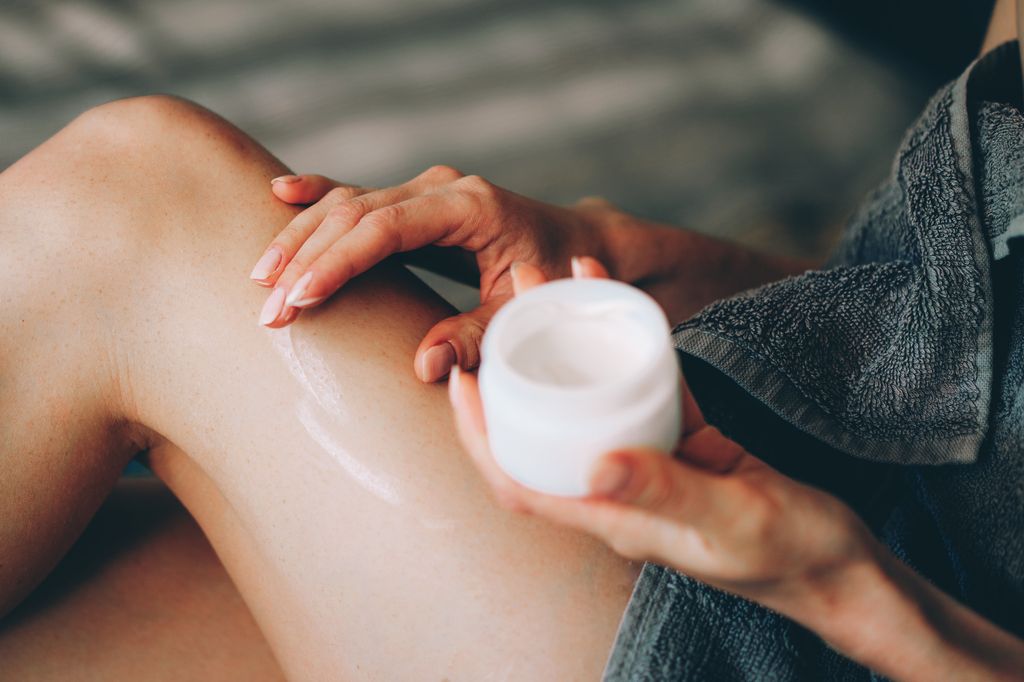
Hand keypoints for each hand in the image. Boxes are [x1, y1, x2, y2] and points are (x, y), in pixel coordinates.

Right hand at [251, 168, 617, 381]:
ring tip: (262, 277)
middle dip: (307, 258)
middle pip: (357, 213)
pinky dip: (318, 197)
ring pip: (348, 202)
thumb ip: (478, 335)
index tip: (303, 297)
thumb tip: (424, 366)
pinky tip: (279, 193)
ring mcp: (426, 190)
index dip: (340, 261)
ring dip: (302, 236)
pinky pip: (358, 196)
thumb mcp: (524, 308)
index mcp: (470, 206)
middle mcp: (442, 188)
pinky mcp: (415, 201)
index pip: (387, 228)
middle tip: (271, 308)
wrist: (577, 240)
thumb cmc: (554, 274)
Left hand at [448, 256, 875, 620]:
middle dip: (519, 361)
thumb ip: (667, 491)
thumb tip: (593, 464)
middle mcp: (617, 489)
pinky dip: (627, 342)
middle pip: (545, 425)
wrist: (842, 564)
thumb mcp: (733, 521)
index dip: (480, 434)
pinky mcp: (683, 439)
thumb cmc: (791, 553)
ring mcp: (648, 461)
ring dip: (568, 340)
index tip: (463, 376)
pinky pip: (642, 384)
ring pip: (588, 396)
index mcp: (612, 518)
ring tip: (556, 277)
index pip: (520, 481)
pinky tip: (621, 298)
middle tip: (513, 288)